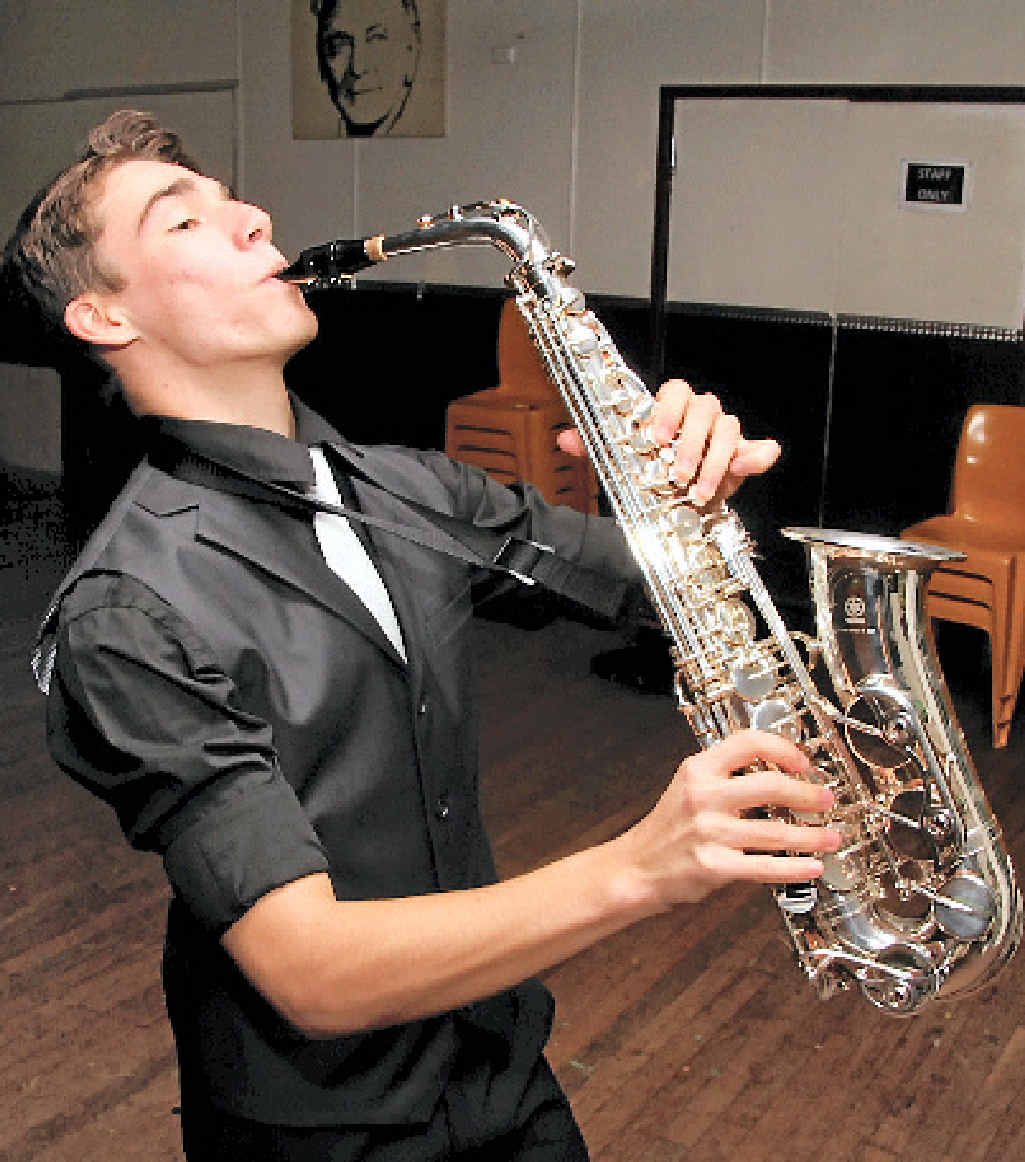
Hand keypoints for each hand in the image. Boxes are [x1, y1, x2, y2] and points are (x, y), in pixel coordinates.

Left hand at [557, 378, 779, 503]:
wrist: (677, 498)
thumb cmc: (651, 469)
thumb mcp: (620, 459)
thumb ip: (594, 446)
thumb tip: (565, 439)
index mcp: (671, 409)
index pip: (674, 391)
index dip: (668, 411)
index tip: (658, 438)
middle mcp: (699, 416)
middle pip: (705, 409)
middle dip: (690, 443)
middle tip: (676, 473)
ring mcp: (723, 434)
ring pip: (728, 430)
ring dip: (715, 461)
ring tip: (697, 490)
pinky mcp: (743, 456)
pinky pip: (760, 449)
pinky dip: (758, 455)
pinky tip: (748, 467)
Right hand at [615, 730, 839, 909]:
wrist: (637, 867)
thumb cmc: (666, 830)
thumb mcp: (688, 788)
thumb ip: (725, 778)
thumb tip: (778, 777)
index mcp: (698, 769)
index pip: (748, 743)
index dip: (782, 749)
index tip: (802, 762)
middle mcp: (703, 796)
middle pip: (771, 786)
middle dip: (808, 795)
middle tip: (827, 800)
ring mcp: (709, 831)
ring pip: (776, 831)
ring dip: (812, 836)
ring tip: (830, 837)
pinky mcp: (714, 866)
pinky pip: (765, 867)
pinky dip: (795, 867)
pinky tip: (811, 866)